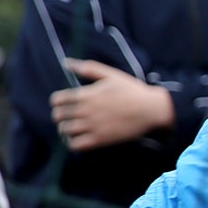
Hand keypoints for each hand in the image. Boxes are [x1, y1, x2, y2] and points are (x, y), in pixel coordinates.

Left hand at [50, 59, 174, 149]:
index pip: (56, 100)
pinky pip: (75, 145)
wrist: (151, 109)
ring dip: (66, 130)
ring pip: (64, 131)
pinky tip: (79, 139)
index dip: (58, 102)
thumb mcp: (110, 74)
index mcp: (86, 95)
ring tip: (73, 129)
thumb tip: (66, 62)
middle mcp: (85, 111)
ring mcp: (92, 126)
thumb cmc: (132, 90)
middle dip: (60, 116)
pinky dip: (72, 143)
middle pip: (58, 116)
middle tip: (68, 117)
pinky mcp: (100, 140)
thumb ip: (88, 68)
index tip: (66, 104)